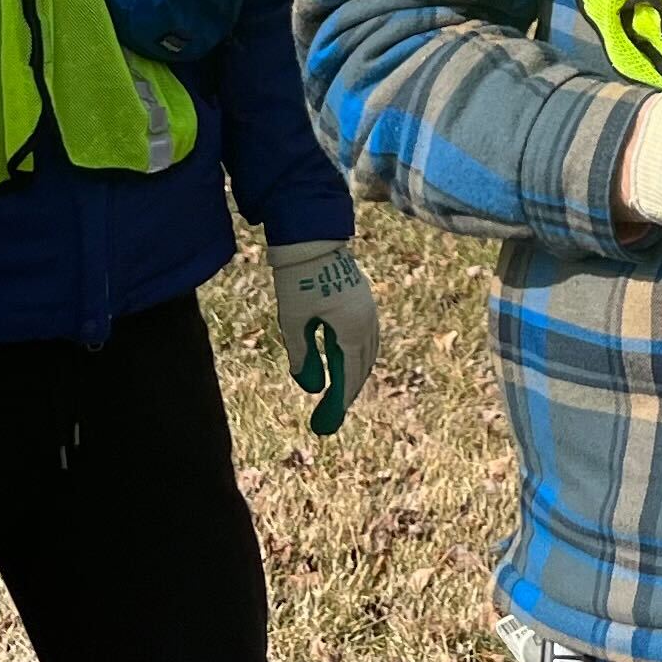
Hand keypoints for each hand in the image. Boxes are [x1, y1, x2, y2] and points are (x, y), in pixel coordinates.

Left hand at [271, 240, 379, 435]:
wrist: (310, 237)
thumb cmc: (298, 279)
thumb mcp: (294, 321)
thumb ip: (303, 356)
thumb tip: (311, 387)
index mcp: (353, 329)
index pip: (350, 376)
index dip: (339, 402)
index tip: (326, 424)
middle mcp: (367, 321)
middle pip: (362, 367)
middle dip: (346, 393)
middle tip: (328, 416)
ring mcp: (368, 309)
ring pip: (366, 352)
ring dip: (353, 375)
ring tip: (336, 395)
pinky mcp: (362, 300)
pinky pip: (365, 337)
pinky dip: (355, 356)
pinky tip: (342, 363)